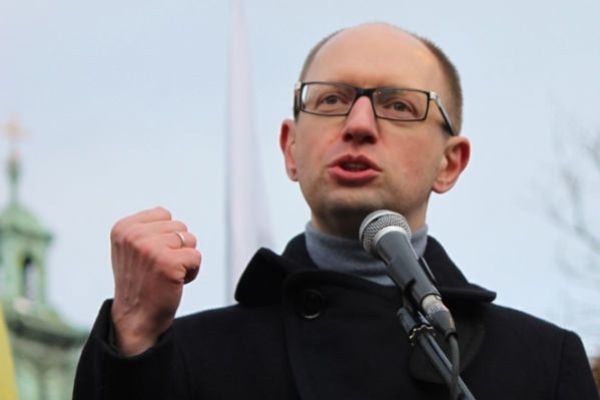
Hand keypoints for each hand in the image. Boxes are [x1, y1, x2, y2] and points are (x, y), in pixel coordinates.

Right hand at [109, 207, 200, 355]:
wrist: (135, 319)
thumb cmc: (140, 283)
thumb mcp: (131, 249)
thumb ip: (145, 228)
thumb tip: (164, 212)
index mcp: (123, 228)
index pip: (163, 214)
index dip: (165, 236)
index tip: (150, 257)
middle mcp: (134, 235)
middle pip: (179, 226)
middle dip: (177, 248)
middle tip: (159, 269)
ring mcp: (150, 248)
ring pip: (190, 240)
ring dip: (185, 259)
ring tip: (167, 274)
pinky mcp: (168, 263)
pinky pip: (197, 257)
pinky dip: (193, 272)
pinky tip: (175, 282)